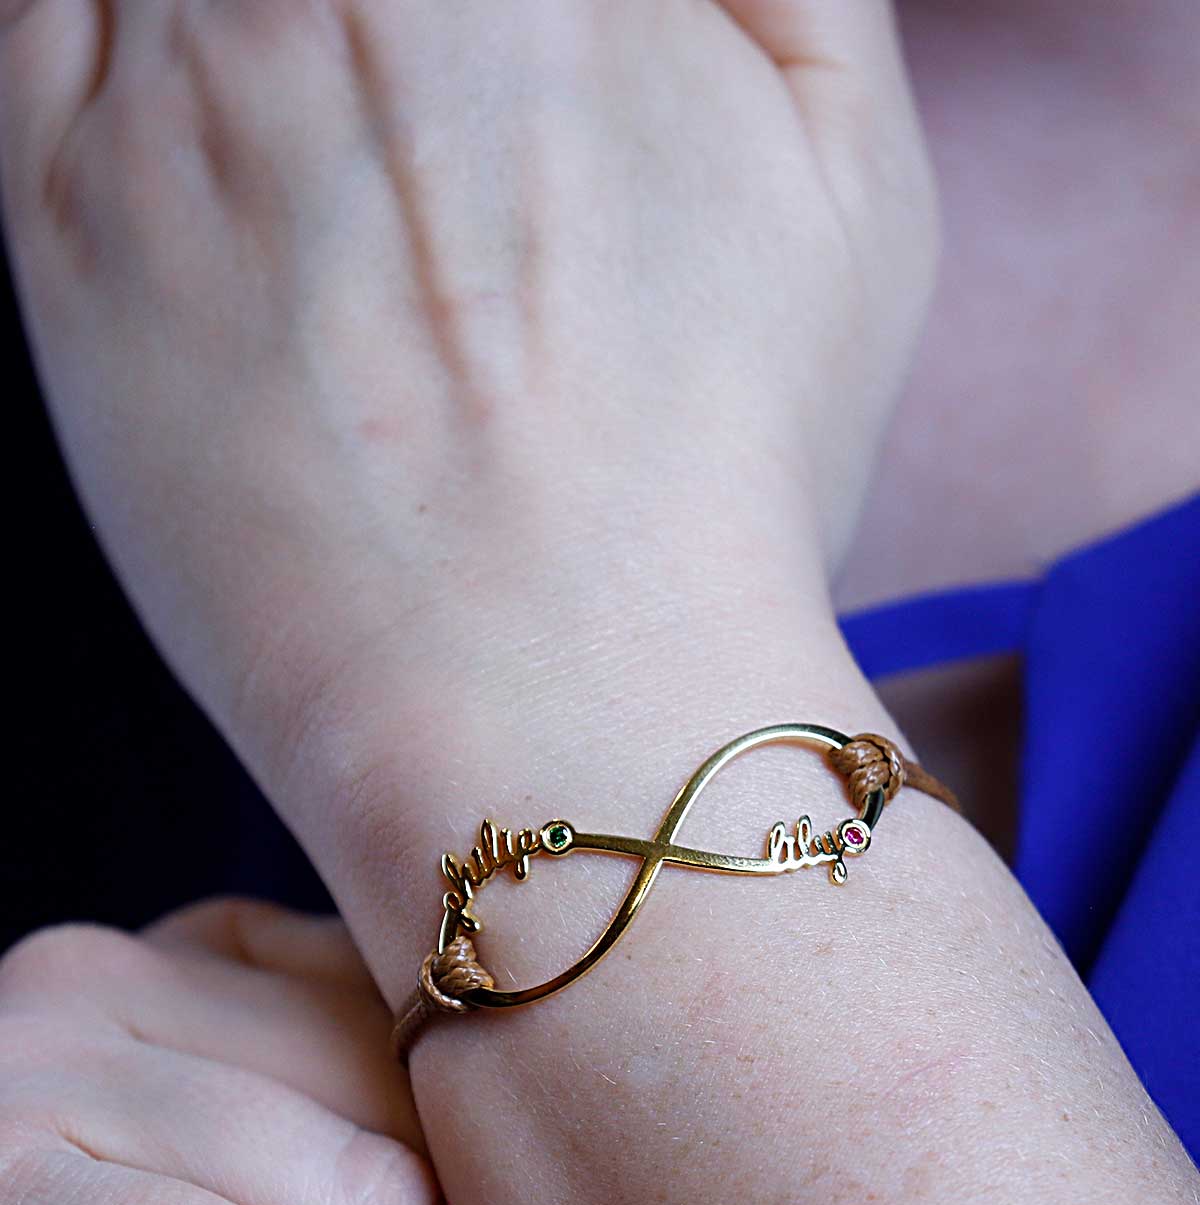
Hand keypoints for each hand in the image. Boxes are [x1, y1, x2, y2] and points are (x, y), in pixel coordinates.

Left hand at [0, 0, 937, 861]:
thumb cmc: (722, 479)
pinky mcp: (62, 220)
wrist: (554, 711)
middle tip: (440, 109)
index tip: (523, 58)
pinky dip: (113, 11)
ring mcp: (176, 90)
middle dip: (404, 23)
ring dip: (266, 25)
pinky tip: (216, 88)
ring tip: (345, 137)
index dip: (517, 12)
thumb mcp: (857, 178)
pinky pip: (43, 8)